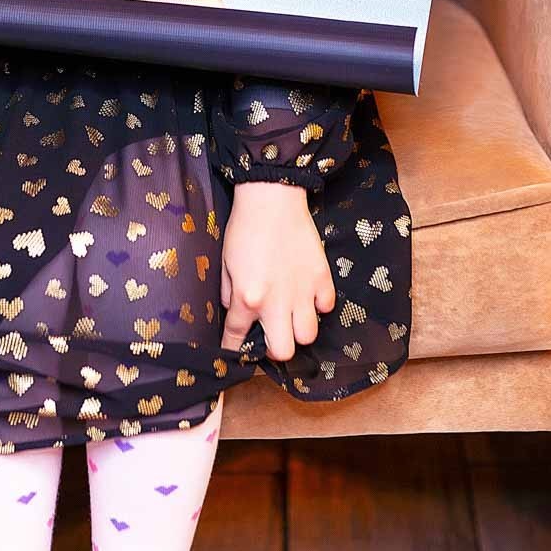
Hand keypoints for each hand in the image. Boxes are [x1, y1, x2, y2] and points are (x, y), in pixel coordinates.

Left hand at [219, 181, 335, 361]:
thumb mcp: (225, 261)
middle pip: (283, 351)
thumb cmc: (244, 227)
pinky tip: (308, 294)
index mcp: (247, 298)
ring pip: (308, 335)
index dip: (232, 347)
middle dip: (274, 348)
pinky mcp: (321, 278)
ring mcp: (302, 292)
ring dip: (298, 329)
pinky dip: (318, 304)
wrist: (271, 198)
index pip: (237, 336)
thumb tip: (232, 308)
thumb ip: (227, 291)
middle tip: (270, 332)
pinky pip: (326, 306)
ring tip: (291, 315)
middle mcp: (276, 302)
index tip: (233, 351)